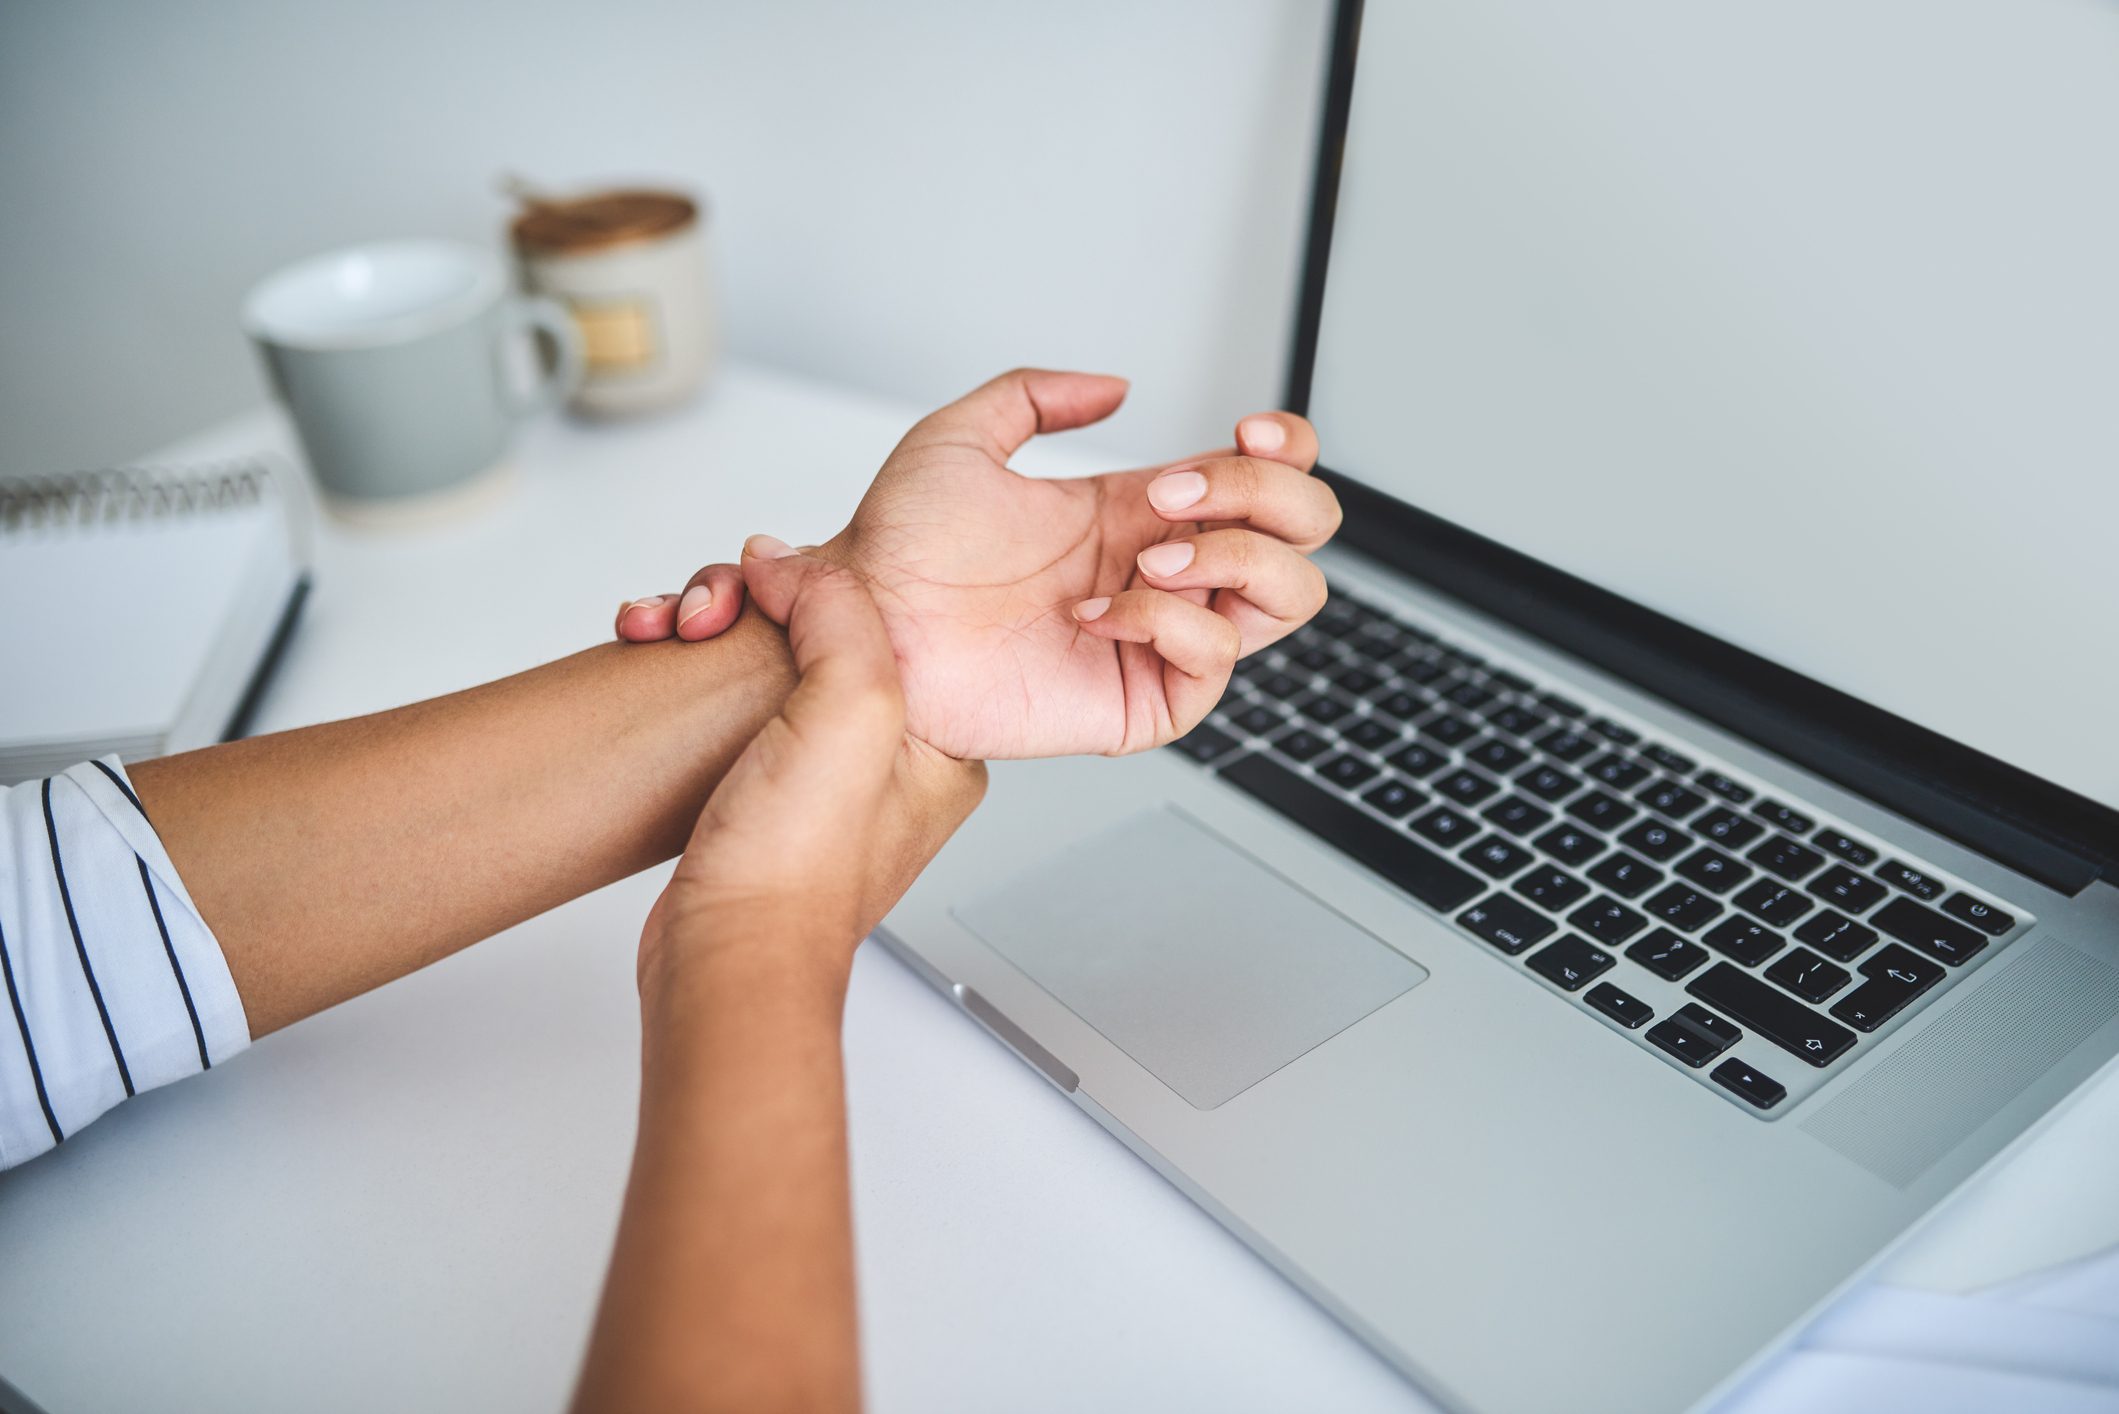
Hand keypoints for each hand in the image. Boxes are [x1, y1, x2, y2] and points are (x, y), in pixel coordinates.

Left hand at [618, 369, 1339, 759]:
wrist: (865, 626)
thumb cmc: (896, 551)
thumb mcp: (960, 438)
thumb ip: (1037, 395)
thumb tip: (1115, 387)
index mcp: (1139, 512)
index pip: (1267, 479)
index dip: (1285, 452)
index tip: (1246, 432)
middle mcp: (1164, 571)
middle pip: (1301, 533)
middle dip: (1263, 496)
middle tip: (1176, 493)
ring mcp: (1160, 636)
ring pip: (1286, 599)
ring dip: (1232, 558)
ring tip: (1147, 557)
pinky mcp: (1142, 698)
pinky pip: (1211, 661)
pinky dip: (1165, 622)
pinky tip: (1093, 613)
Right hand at [636, 542, 984, 994]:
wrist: (724, 954)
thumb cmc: (799, 871)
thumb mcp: (851, 708)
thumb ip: (838, 611)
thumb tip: (786, 561)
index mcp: (943, 739)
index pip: (886, 615)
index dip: (816, 580)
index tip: (762, 577)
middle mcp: (889, 758)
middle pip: (818, 629)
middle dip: (745, 603)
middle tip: (704, 612)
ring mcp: (822, 777)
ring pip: (763, 657)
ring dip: (706, 628)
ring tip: (669, 631)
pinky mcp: (760, 791)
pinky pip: (727, 701)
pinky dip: (688, 670)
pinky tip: (660, 658)